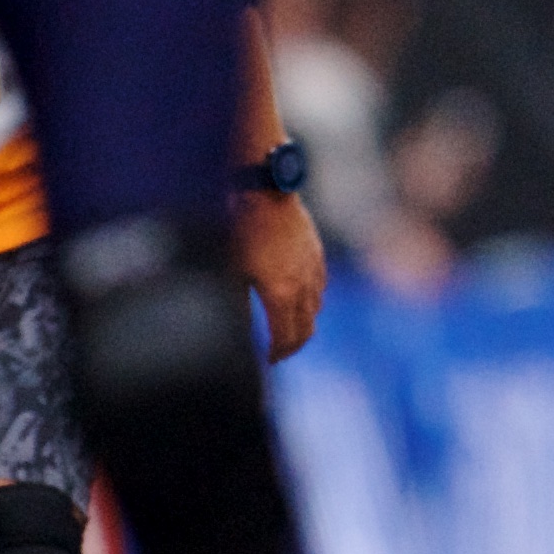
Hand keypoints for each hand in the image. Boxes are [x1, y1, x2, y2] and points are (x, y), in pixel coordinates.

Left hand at [239, 192, 326, 359]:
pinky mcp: (317, 253)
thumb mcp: (233, 272)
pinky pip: (320, 287)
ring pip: (316, 309)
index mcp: (280, 294)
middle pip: (306, 329)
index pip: (286, 338)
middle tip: (280, 354)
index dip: (278, 354)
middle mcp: (303, 286)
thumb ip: (239, 307)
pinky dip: (312, 302)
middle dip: (293, 346)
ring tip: (289, 330)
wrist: (265, 191)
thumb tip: (238, 335)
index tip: (270, 361)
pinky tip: (300, 299)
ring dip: (304, 324)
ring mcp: (313, 269)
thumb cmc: (241, 230)